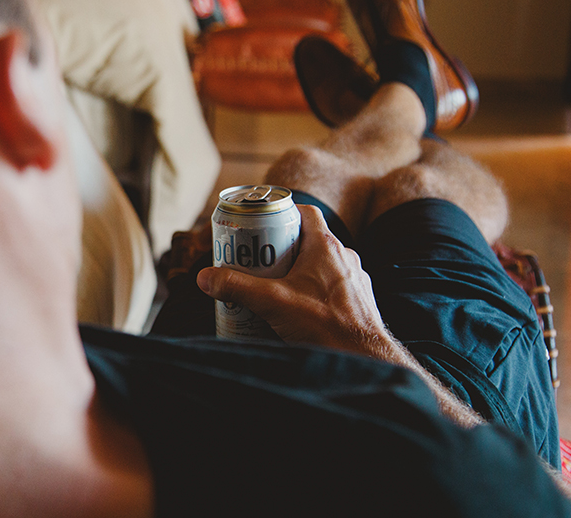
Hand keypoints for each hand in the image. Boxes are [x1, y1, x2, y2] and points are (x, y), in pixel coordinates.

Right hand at [197, 205, 387, 354]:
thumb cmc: (325, 325)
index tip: (261, 224)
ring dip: (299, 269)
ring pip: (322, 263)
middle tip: (257, 260)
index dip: (282, 213)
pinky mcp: (359, 300)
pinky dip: (314, 289)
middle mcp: (345, 257)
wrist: (366, 358)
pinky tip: (298, 307)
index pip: (305, 212)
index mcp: (326, 247)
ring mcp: (355, 279)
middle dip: (281, 247)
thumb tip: (204, 277)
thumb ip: (235, 287)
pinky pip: (333, 284)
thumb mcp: (271, 302)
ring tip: (274, 285)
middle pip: (309, 239)